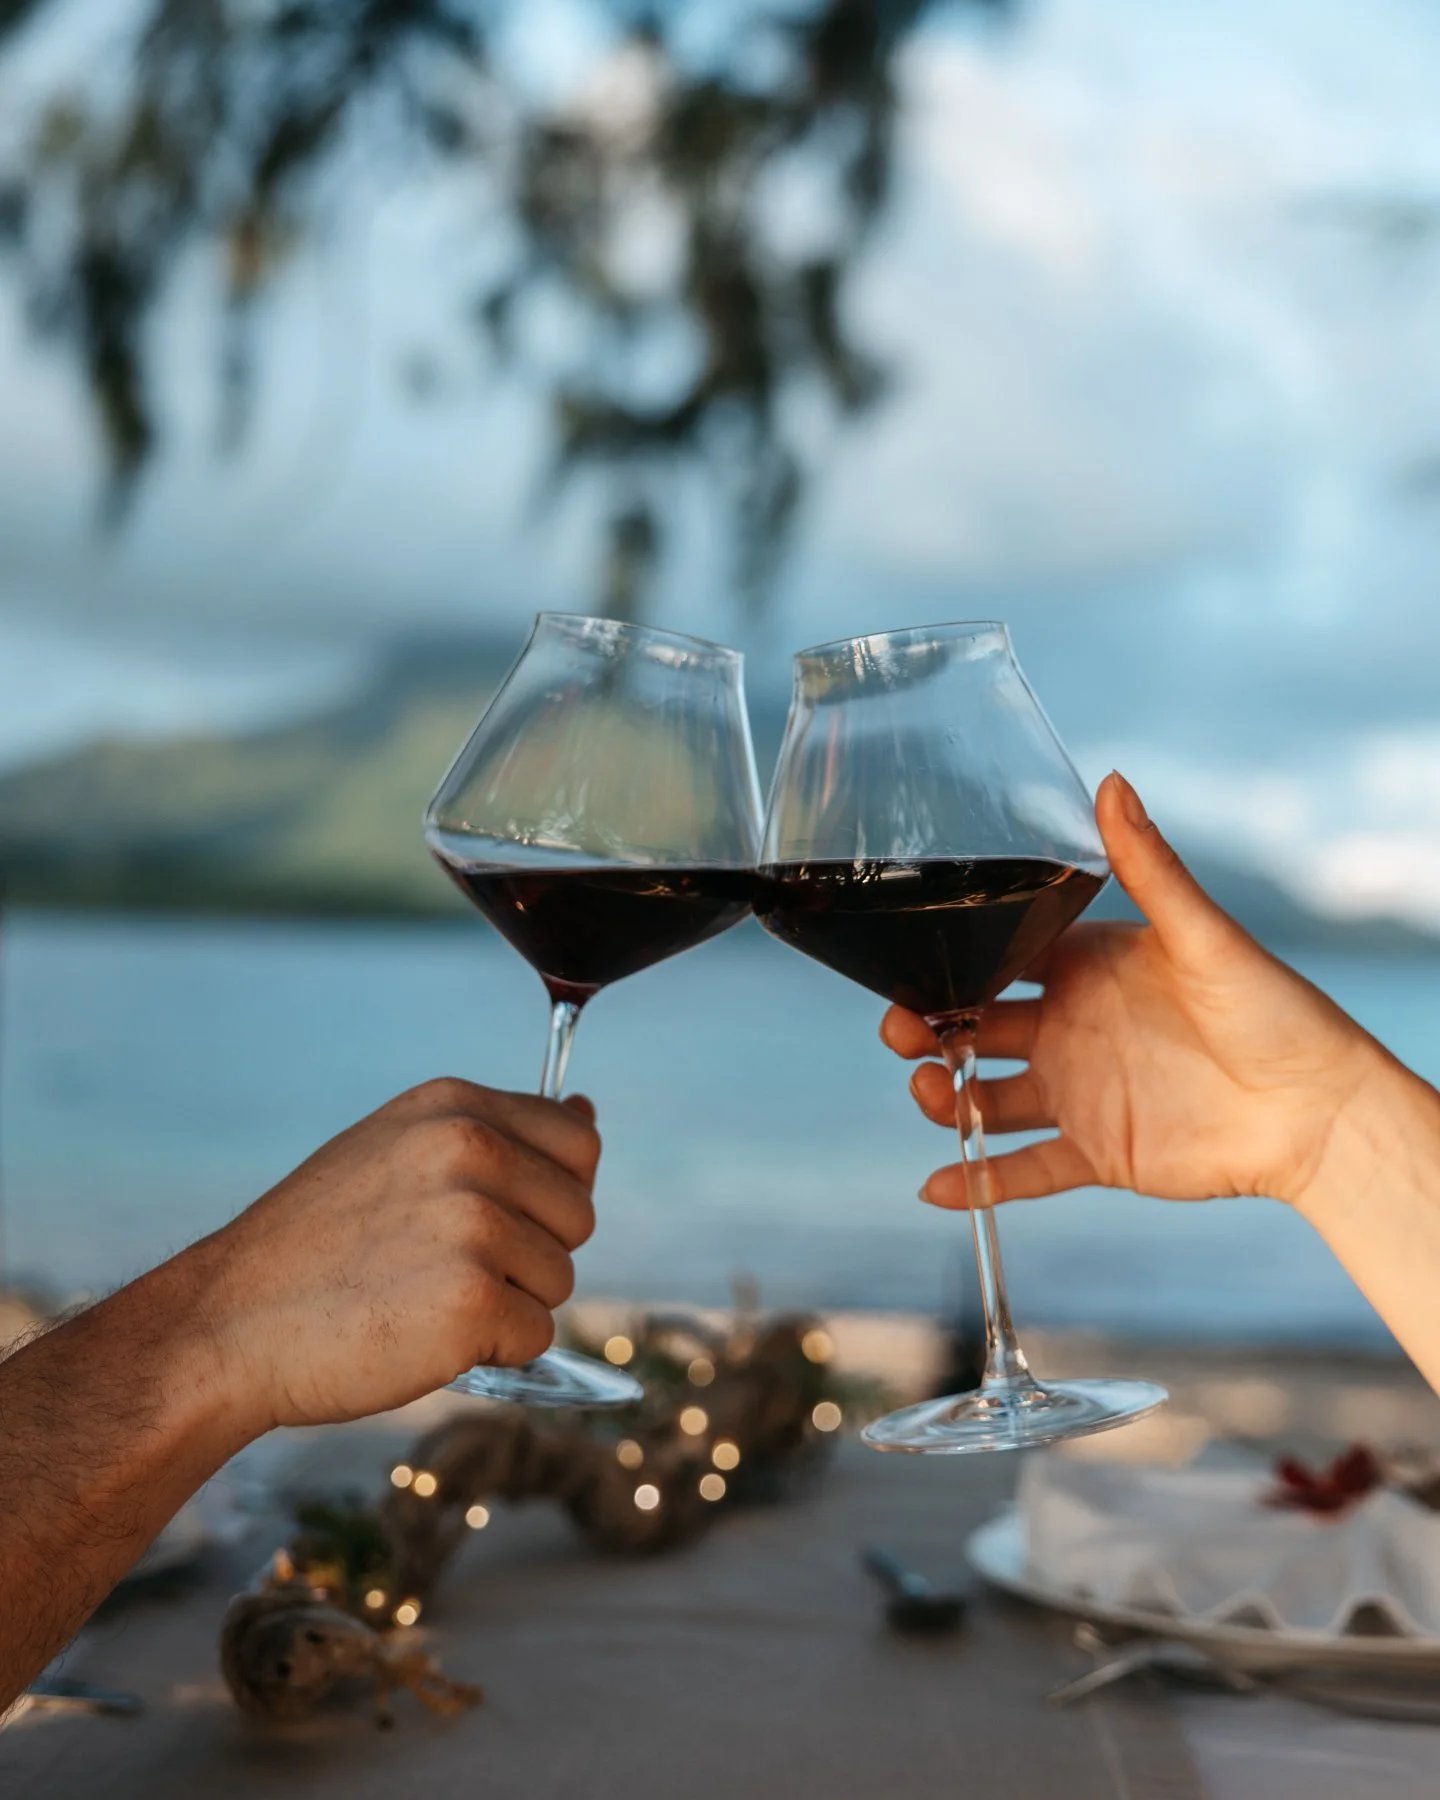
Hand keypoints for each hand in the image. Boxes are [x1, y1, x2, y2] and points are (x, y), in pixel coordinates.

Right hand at [177, 1079, 599, 1431]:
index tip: (494, 1218)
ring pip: (560, 1281)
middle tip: (443, 1268)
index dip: (550, 1193)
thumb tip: (588, 1112)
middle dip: (531, 1254)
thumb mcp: (398, 1151)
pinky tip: (422, 1336)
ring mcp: (474, 1224)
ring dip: (508, 1305)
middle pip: (578, 1216)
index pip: (577, 1142)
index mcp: (454, 1106)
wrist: (227, 1326)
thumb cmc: (316, 1247)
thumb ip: (494, 1133)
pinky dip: (491, 1352)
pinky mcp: (473, 1300)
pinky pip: (535, 1338)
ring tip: (422, 1298)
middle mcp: (469, 1150)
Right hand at [882, 773, 1383, 1214]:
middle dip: (926, 1029)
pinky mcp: (1095, 1152)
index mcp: (1085, 969)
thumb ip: (1149, 866)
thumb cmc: (1273, 1009)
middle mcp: (1070, 1028)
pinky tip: (937, 1188)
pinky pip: (1023, 1170)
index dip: (951, 959)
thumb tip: (1112, 781)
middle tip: (903, 1032)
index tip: (911, 958)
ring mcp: (1077, 1093)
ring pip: (985, 1099)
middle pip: (973, 1027)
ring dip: (944, 1101)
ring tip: (932, 1098)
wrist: (1316, 1109)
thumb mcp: (1204, 935)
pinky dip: (979, 1182)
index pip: (999, 956)